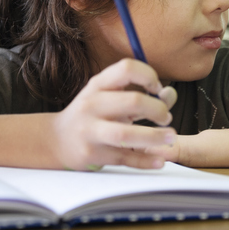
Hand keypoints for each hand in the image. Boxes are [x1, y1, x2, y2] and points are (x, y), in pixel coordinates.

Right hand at [51, 58, 177, 170]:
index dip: (148, 76)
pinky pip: (124, 158)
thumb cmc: (92, 115)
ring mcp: (90, 131)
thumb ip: (140, 94)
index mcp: (97, 85)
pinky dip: (146, 160)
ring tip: (170, 137)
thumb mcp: (108, 98)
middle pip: (133, 101)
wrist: (57, 140)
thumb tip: (169, 95)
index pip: (126, 69)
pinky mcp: (93, 155)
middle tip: (166, 118)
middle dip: (158, 109)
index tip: (156, 89)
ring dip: (154, 136)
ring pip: (126, 134)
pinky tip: (159, 160)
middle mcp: (91, 105)